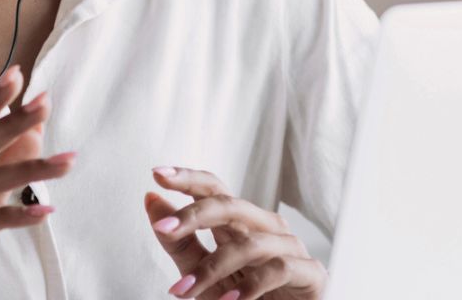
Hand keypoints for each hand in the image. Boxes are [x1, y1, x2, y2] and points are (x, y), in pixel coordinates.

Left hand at [142, 166, 325, 299]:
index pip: (215, 190)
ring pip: (250, 244)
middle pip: (231, 206)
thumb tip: (151, 199)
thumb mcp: (203, 274)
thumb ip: (180, 242)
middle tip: (163, 229)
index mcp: (240, 223)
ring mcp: (290, 248)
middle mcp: (266, 228)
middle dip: (194, 215)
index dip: (189, 178)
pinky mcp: (310, 273)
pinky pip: (278, 270)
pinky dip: (250, 287)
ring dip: (212, 269)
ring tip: (184, 291)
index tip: (158, 173)